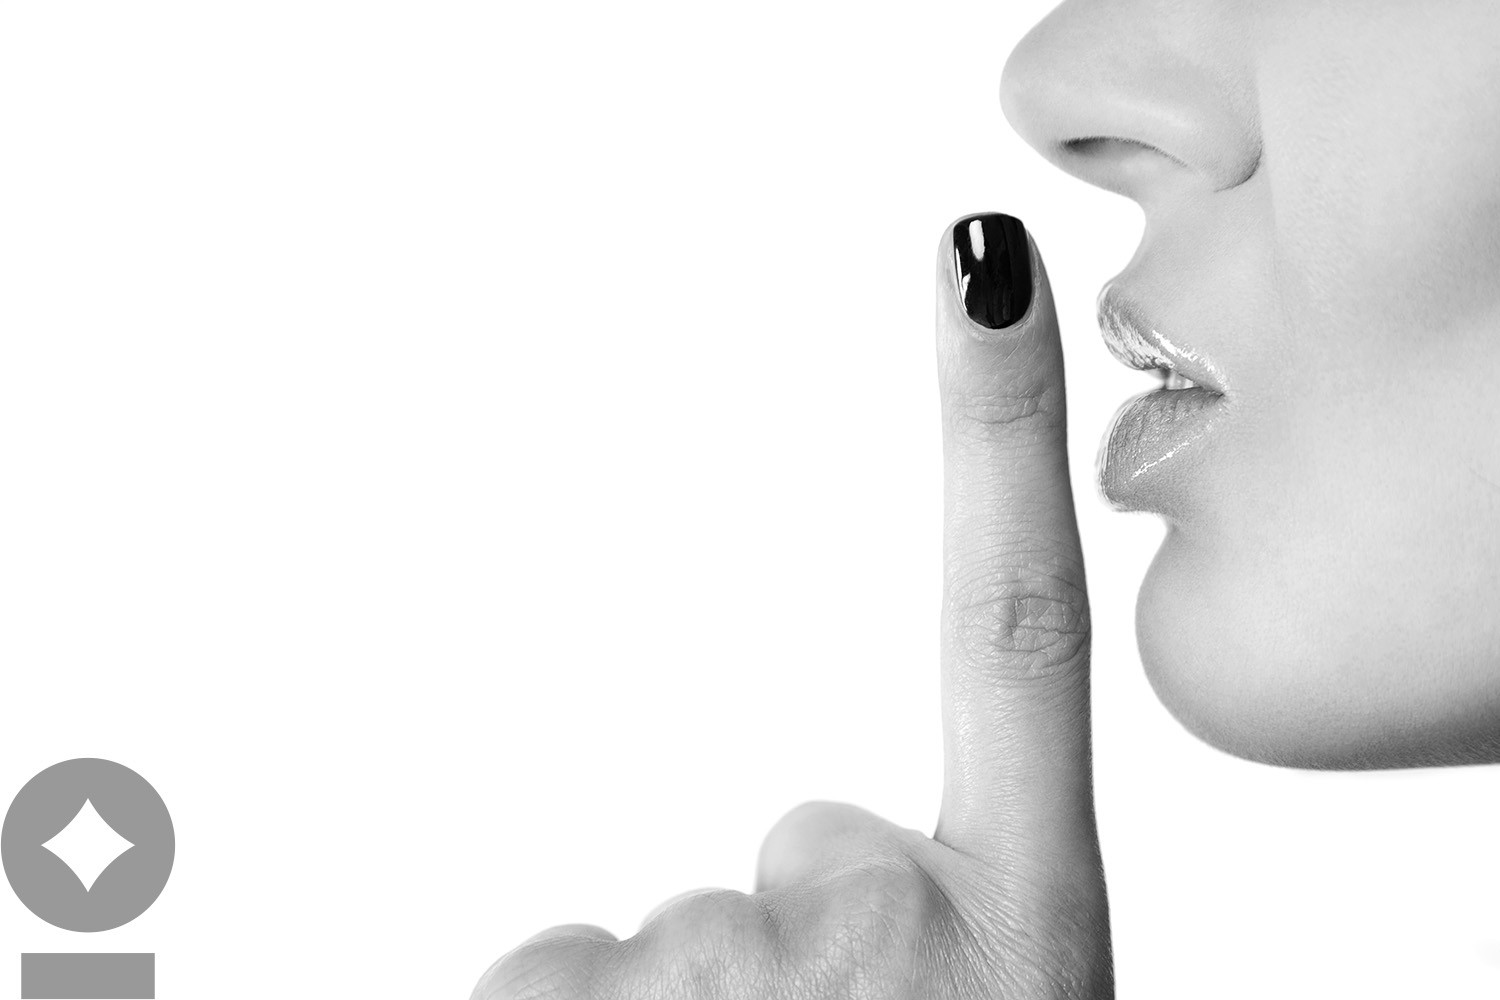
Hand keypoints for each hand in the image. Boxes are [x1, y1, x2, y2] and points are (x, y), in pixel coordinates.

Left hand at [473, 214, 1110, 998]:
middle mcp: (889, 937)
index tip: (979, 273)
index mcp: (1024, 933)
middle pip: (796, 850)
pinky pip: (541, 977)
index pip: (1017, 635)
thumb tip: (792, 858)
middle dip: (783, 940)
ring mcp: (729, 973)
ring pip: (656, 934)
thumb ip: (909, 918)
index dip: (999, 440)